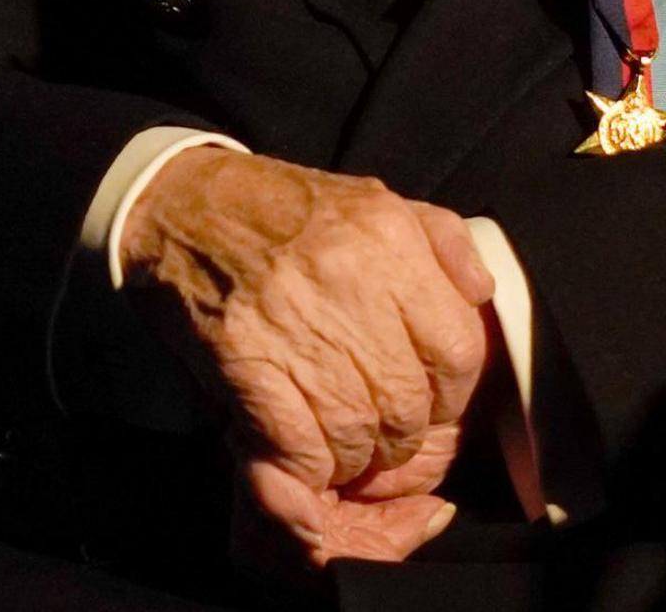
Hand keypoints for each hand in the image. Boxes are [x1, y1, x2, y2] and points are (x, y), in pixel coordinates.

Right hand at [117, 148, 493, 559]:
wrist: (183, 205)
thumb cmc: (286, 211)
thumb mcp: (377, 201)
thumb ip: (444, 244)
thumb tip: (482, 294)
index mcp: (389, 238)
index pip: (458, 350)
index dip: (453, 396)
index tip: (432, 403)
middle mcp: (349, 278)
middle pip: (408, 403)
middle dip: (402, 436)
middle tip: (382, 434)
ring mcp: (294, 320)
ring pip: (357, 432)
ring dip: (354, 457)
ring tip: (343, 445)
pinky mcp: (244, 356)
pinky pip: (299, 443)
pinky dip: (308, 465)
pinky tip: (304, 451)